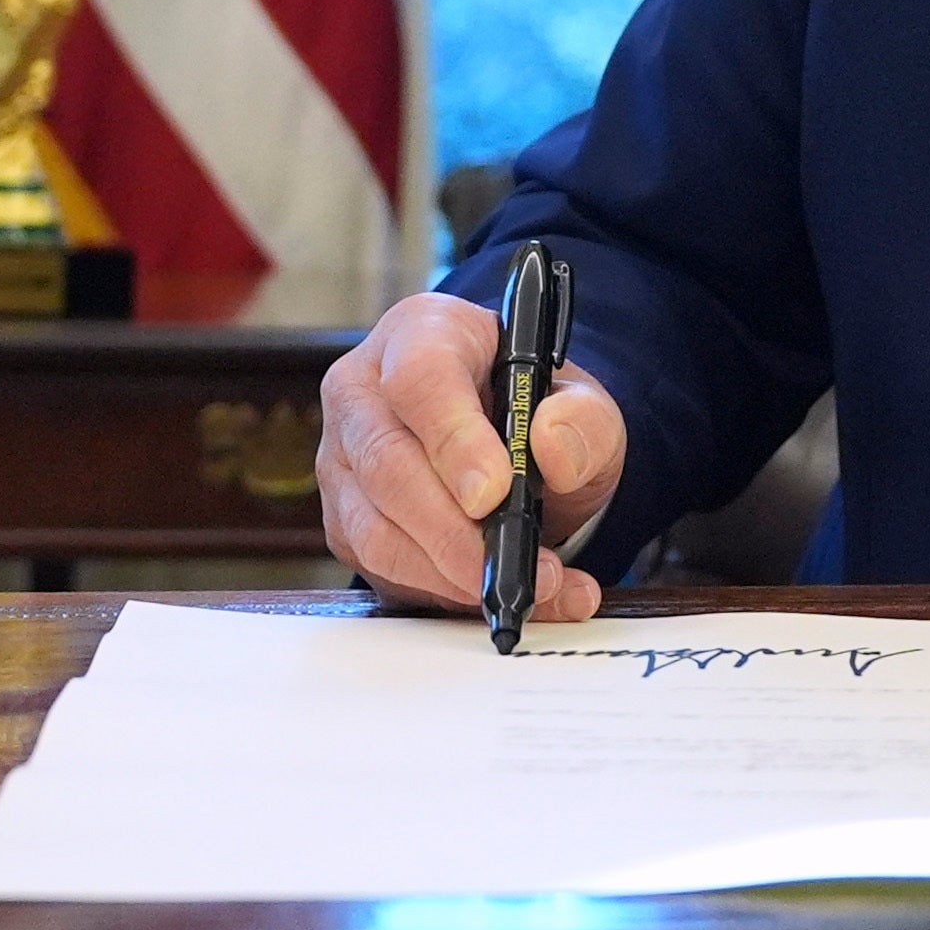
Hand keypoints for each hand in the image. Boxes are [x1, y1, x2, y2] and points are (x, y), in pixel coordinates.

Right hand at [319, 290, 627, 619]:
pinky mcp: (346, 520)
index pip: (420, 378)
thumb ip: (584, 418)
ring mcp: (345, 459)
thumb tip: (551, 443)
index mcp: (422, 334)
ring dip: (452, 573)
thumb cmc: (534, 409)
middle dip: (455, 530)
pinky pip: (381, 568)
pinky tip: (498, 595)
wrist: (512, 442)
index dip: (454, 439)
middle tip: (518, 566)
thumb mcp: (582, 403)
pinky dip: (444, 593)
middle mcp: (364, 392)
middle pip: (388, 464)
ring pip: (375, 529)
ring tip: (527, 588)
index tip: (495, 493)